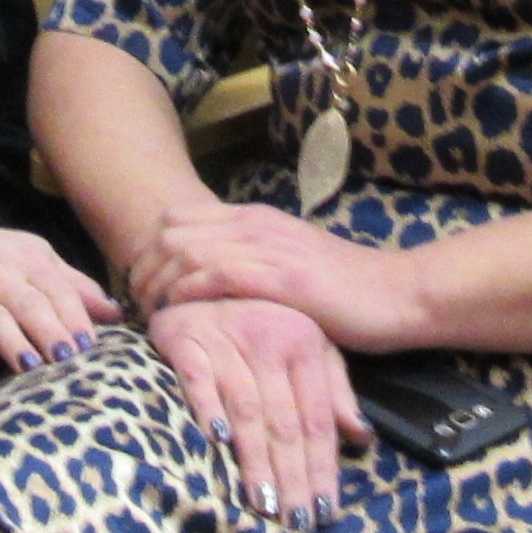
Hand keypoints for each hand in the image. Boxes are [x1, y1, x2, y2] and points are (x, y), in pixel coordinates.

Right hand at [0, 223, 119, 411]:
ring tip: (31, 369)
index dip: (76, 317)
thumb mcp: (36, 258)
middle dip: (51, 331)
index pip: (58, 290)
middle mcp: (0, 279)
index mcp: (30, 263)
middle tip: (69, 359)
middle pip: (31, 305)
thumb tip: (118, 314)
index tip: (92, 346)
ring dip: (13, 345)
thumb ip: (75, 285)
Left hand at [129, 203, 420, 352]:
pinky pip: (215, 277)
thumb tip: (208, 281)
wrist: (396, 294)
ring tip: (147, 312)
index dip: (149, 248)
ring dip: (158, 282)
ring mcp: (268, 248)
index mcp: (254, 218)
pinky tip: (178, 314)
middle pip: (171, 230)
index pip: (177, 218)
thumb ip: (250, 263)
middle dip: (143, 265)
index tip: (140, 283)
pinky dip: (188, 294)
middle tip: (135, 302)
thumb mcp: (288, 264)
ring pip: (187, 251)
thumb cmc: (344, 290)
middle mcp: (255, 225)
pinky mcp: (280, 278)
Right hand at [148, 298, 372, 527]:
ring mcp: (226, 338)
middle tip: (295, 522)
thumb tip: (362, 438)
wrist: (204, 274)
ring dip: (256, 459)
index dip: (323, 465)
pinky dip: (208, 408)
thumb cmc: (262, 318)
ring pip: (248, 409)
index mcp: (303, 343)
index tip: (325, 510)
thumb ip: (335, 389)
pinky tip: (218, 440)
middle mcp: (268, 339)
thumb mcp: (310, 344)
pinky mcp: (186, 338)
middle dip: (292, 476)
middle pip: (285, 421)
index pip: (317, 417)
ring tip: (263, 503)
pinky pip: (198, 379)